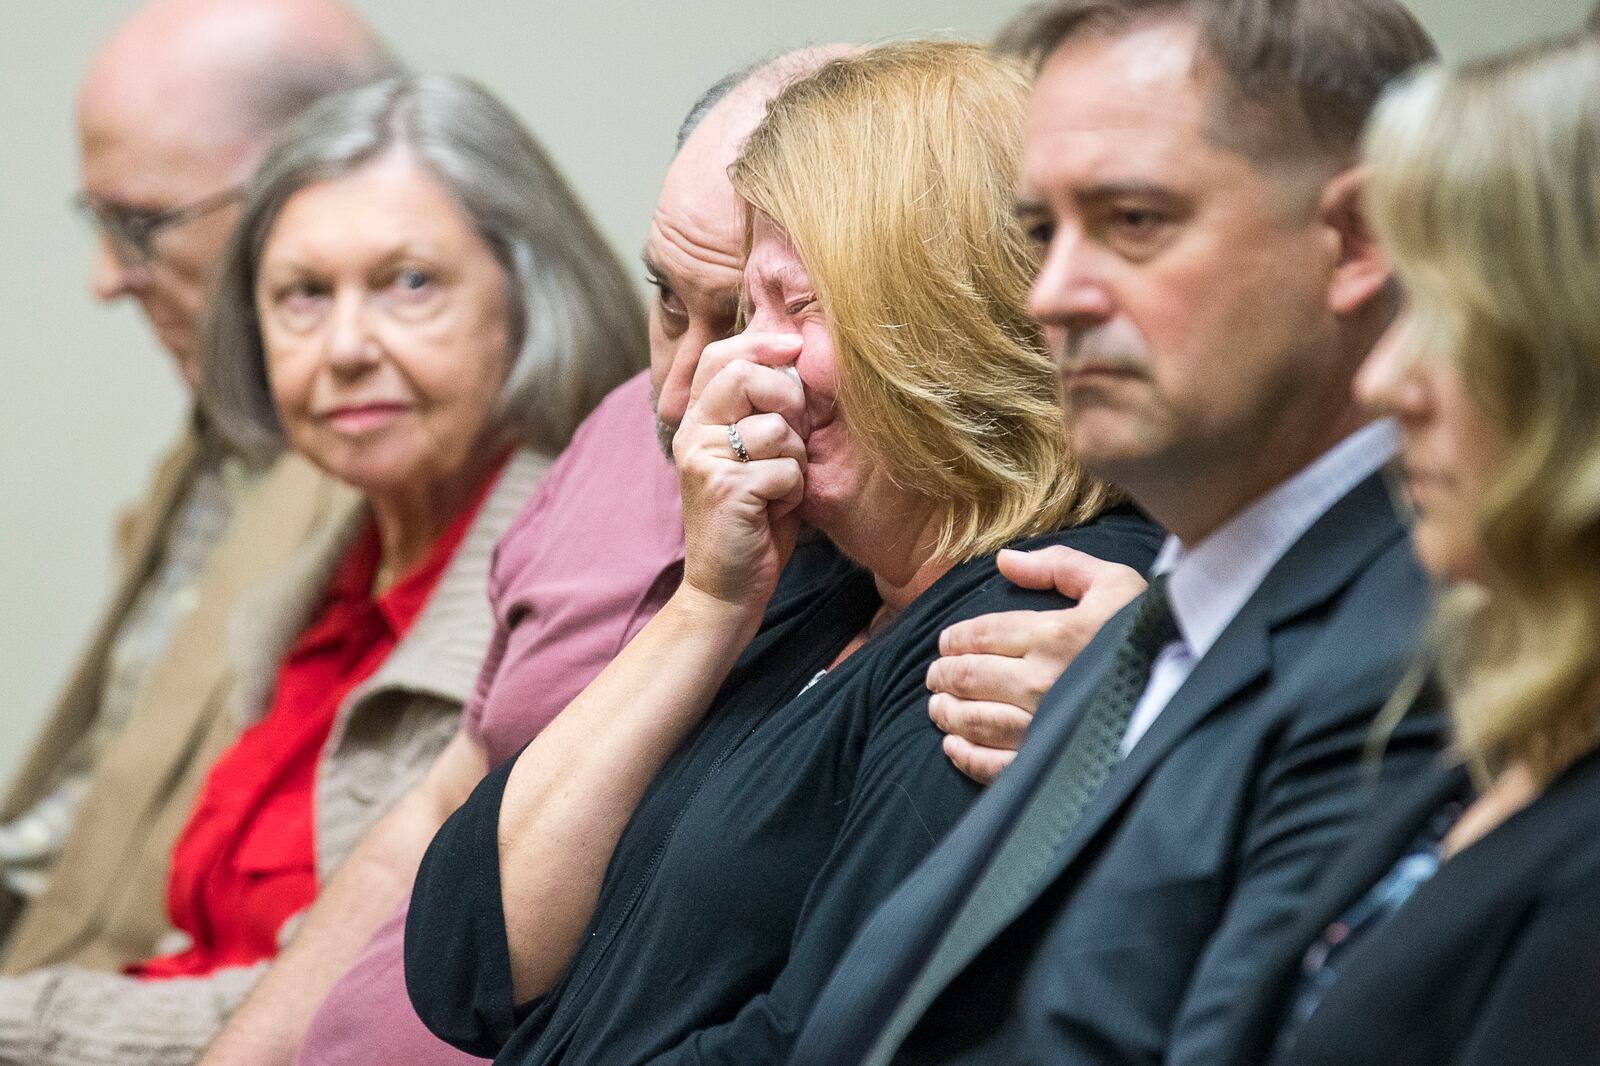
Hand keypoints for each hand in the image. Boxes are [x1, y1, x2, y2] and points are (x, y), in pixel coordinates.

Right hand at [674, 332, 808, 615]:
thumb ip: (766, 412)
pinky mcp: (725, 489)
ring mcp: (704, 461)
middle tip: (794, 436)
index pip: (721, 356)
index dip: (761, 343)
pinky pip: (787, 469)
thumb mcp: (755, 456)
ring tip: (779, 488)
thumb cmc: (752, 521)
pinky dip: (794, 493)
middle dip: (788, 399)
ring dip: (796, 461)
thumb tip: (797, 360)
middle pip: (745, 375)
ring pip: (777, 429)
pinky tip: (775, 511)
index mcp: (697, 422)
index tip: (795, 347)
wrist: (726, 589)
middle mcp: (693, 435)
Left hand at [929, 545, 1147, 783]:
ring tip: (938, 707)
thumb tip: (1004, 561)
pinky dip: (966, 757)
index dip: (955, 639)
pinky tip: (953, 747)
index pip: (982, 635)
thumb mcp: (1113, 582)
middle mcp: (1043, 681)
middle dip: (944, 675)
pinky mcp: (1050, 762)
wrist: (1192, 687)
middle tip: (935, 675)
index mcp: (1055, 634)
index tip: (946, 643)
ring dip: (948, 713)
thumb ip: (1057, 565)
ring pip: (975, 720)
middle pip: (971, 678)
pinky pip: (996, 766)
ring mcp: (1044, 726)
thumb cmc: (1149, 632)